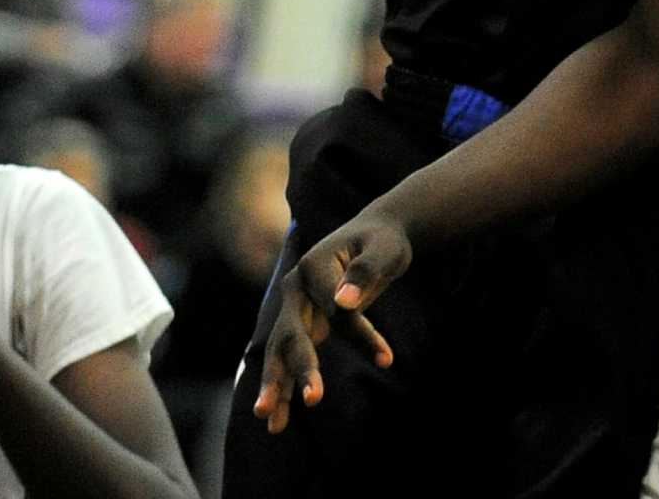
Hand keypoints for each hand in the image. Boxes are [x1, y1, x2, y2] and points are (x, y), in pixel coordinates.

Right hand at [252, 218, 406, 434]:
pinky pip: (289, 359)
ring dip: (278, 386)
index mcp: (313, 264)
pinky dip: (285, 388)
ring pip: (282, 350)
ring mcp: (295, 308)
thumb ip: (364, 271)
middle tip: (312, 400)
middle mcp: (296, 287)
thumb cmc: (382, 241)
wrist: (374, 234)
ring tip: (272, 424)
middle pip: (292, 331)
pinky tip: (279, 421)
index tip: (386, 358)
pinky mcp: (303, 325)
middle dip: (299, 368)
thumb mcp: (384, 249)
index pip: (332, 307)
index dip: (357, 332)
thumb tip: (342, 302)